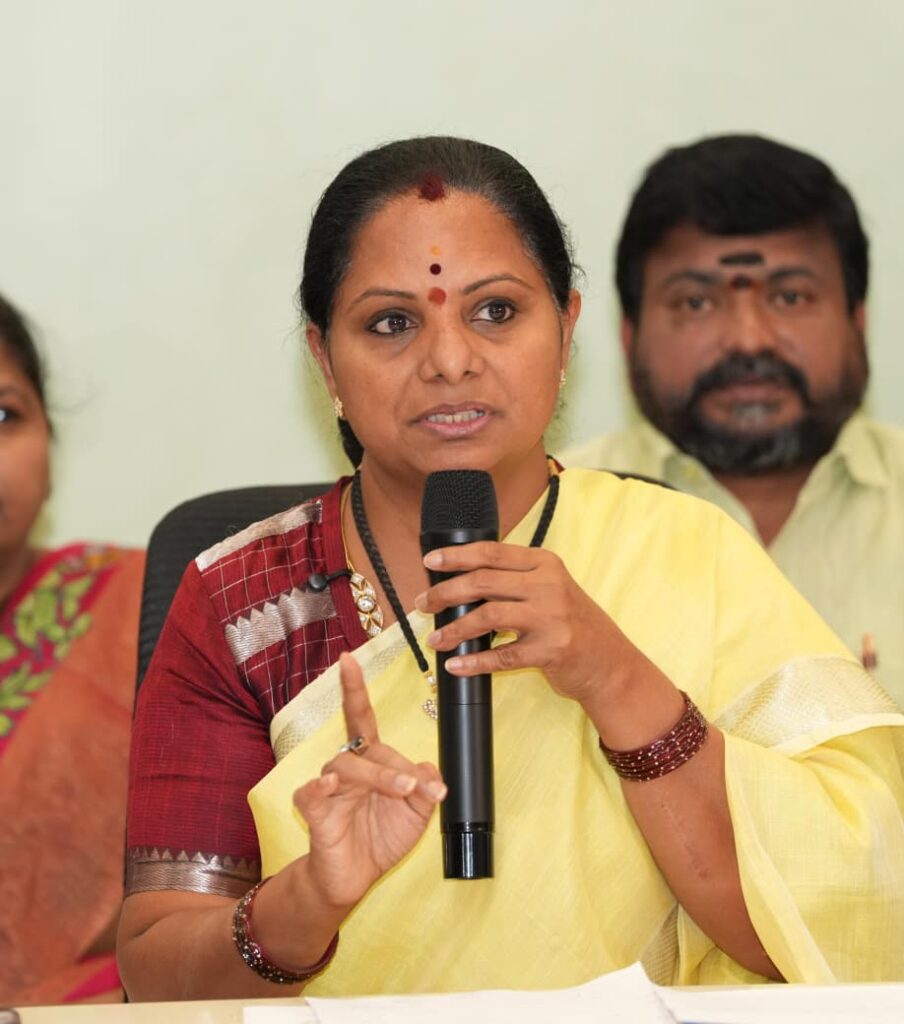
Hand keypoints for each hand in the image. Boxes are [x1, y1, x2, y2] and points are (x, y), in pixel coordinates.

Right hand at [292, 652, 445, 910]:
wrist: (355, 879)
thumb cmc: (381, 838)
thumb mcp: (416, 815)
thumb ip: (425, 790)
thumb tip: (430, 768)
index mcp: (371, 761)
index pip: (362, 717)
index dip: (354, 689)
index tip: (349, 658)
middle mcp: (347, 768)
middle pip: (366, 750)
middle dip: (393, 767)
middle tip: (415, 788)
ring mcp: (328, 788)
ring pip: (345, 767)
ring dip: (376, 777)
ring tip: (400, 792)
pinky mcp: (314, 812)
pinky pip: (310, 792)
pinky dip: (319, 787)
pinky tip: (329, 785)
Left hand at [417, 541, 630, 706]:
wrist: (610, 663)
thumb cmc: (573, 624)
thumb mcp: (550, 590)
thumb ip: (514, 581)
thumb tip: (460, 582)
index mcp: (544, 564)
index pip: (491, 552)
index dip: (456, 555)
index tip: (430, 561)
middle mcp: (548, 585)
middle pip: (483, 582)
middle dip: (446, 592)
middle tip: (424, 603)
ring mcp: (551, 618)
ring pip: (488, 617)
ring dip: (455, 629)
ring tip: (436, 639)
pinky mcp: (550, 650)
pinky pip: (502, 656)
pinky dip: (475, 661)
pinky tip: (457, 666)